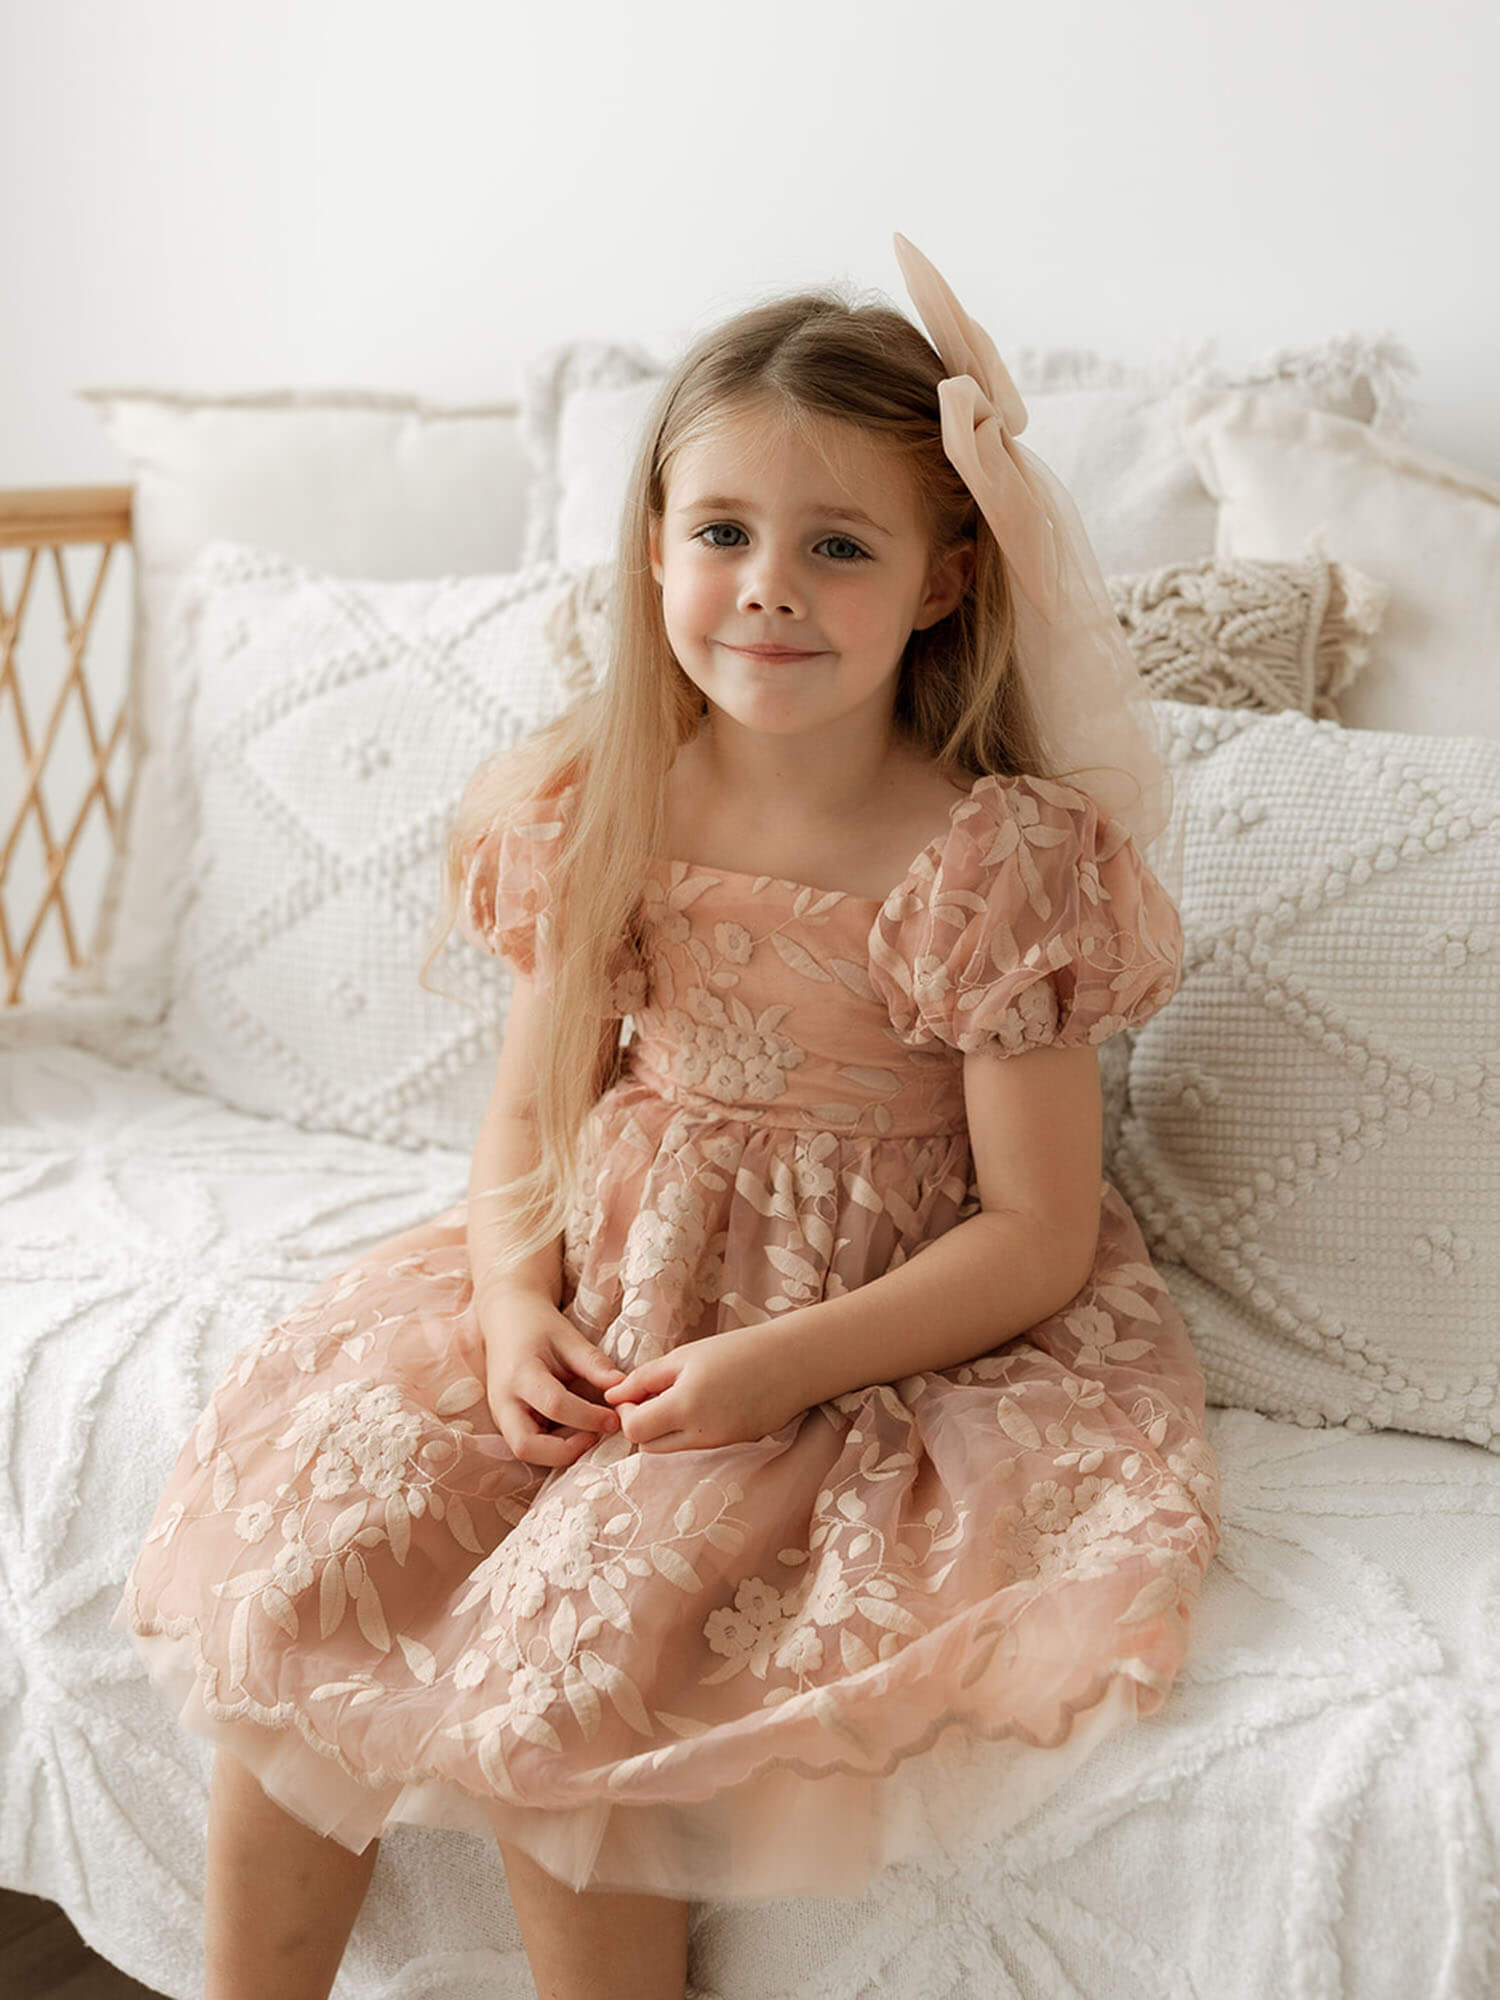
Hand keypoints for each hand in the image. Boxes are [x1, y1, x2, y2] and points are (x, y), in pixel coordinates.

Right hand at [475, 1287, 625, 1467]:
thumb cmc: (539, 1326)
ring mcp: (501, 1415)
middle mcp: (503, 1401)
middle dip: (565, 1452)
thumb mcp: (569, 1337)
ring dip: (559, 1453)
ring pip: (525, 1452)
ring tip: (590, 1434)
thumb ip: (594, 1364)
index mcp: (520, 1374)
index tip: (615, 1419)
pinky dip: (553, 1448)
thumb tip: (623, 1388)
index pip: (555, 1405)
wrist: (506, 1320)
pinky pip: (529, 1446)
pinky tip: (576, 1432)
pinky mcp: (506, 1423)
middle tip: (596, 1437)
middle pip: (526, 1446)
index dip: (588, 1417)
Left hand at [602, 1327, 810, 1453]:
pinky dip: (691, 1428)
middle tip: (651, 1394)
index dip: (626, 1412)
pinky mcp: (735, 1444)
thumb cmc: (738, 1350)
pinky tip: (706, 1401)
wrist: (794, 1362)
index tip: (632, 1392)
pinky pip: (699, 1444)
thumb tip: (611, 1396)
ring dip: (666, 1427)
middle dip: (642, 1424)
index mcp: (685, 1406)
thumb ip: (645, 1378)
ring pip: (674, 1447)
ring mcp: (720, 1443)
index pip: (635, 1430)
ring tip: (681, 1393)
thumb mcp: (685, 1356)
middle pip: (649, 1446)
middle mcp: (701, 1433)